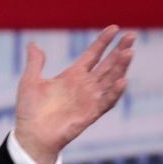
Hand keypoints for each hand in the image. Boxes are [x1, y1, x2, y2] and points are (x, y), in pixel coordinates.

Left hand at [14, 26, 134, 163]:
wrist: (31, 135)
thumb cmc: (30, 111)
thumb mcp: (30, 81)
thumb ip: (35, 63)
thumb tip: (33, 44)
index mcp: (72, 76)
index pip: (93, 54)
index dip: (103, 42)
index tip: (114, 28)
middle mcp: (85, 86)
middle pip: (107, 64)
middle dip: (119, 50)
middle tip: (132, 36)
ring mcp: (90, 99)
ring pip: (110, 80)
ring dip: (121, 67)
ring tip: (129, 52)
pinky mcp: (91, 113)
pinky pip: (106, 101)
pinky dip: (115, 92)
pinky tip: (122, 80)